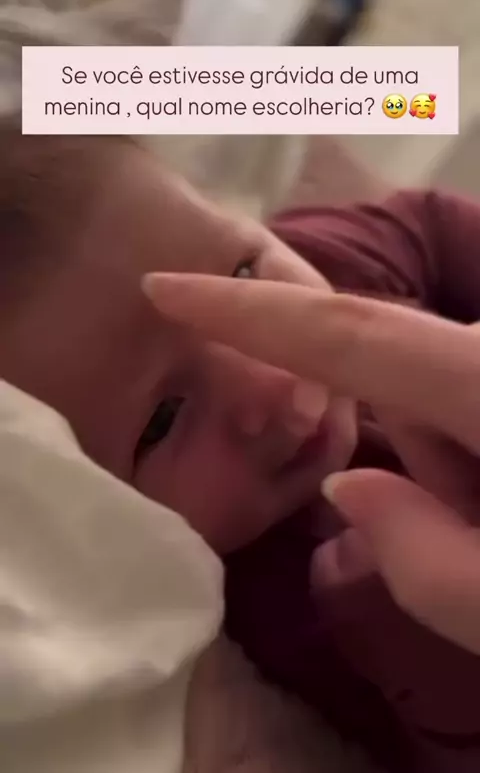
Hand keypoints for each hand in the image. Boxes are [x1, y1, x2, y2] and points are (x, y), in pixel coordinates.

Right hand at [143, 273, 479, 654]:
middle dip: (412, 455)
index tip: (161, 285)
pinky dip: (474, 439)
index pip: (339, 334)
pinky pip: (472, 380)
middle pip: (403, 379)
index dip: (242, 311)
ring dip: (450, 457)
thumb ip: (415, 558)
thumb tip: (347, 489)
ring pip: (443, 386)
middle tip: (466, 533)